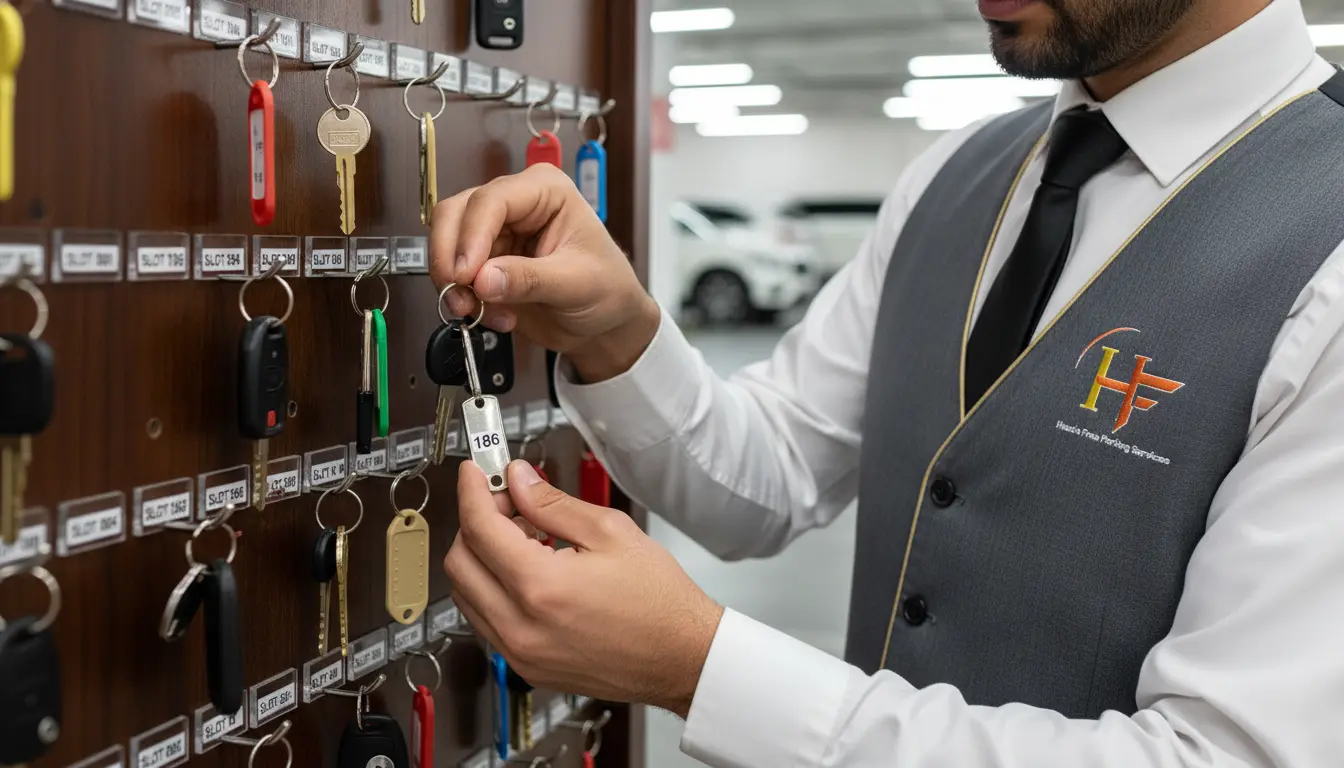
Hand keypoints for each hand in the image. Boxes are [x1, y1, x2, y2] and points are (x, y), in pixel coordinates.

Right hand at [429, 164, 660, 381]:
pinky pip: (453, 275)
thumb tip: (484, 279)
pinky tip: (493, 316)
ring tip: (480, 313)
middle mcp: (514, 203)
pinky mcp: (483, 261)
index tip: (466, 275)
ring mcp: (494, 232)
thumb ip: (531, 279)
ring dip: (454, 284)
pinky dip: (462, 298)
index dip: (471, 236)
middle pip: (455, 214)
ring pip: (446, 244)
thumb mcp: (577, 284)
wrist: (605, 323)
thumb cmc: (607, 289)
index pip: (492, 200)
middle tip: (460, 297)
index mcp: (545, 190)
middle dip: (450, 259)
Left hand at [445, 460, 724, 716]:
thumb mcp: (609, 531)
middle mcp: (520, 626)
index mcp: (540, 587)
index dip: (473, 491)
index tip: (475, 472)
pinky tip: (527, 572)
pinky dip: (493, 589)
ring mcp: (520, 653)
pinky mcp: (527, 666)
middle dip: (474, 523)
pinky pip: (486, 621)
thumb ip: (552, 503)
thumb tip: (519, 480)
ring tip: (523, 538)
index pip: (479, 528)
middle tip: (507, 503)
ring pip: (466, 595)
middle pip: (460, 562)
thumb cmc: (658, 601)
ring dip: (481, 558)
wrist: (681, 657)